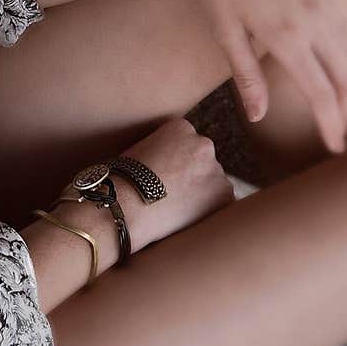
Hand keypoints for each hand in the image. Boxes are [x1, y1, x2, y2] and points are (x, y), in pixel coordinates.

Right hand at [108, 116, 234, 251]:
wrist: (126, 206)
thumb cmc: (121, 181)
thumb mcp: (137, 150)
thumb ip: (160, 150)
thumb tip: (166, 162)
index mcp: (181, 127)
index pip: (186, 143)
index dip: (173, 163)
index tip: (163, 175)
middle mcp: (203, 143)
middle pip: (202, 161)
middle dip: (191, 175)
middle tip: (171, 194)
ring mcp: (216, 169)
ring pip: (212, 182)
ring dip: (200, 193)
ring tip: (175, 209)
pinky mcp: (225, 195)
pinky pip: (221, 204)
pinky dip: (208, 212)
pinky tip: (186, 218)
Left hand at [176, 0, 346, 154]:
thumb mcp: (223, 31)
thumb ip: (245, 76)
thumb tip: (258, 115)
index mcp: (287, 37)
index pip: (321, 93)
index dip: (329, 124)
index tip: (331, 146)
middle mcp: (314, 21)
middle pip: (346, 78)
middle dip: (344, 110)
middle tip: (333, 132)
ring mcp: (322, 3)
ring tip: (334, 105)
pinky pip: (345, 31)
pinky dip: (345, 56)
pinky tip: (333, 67)